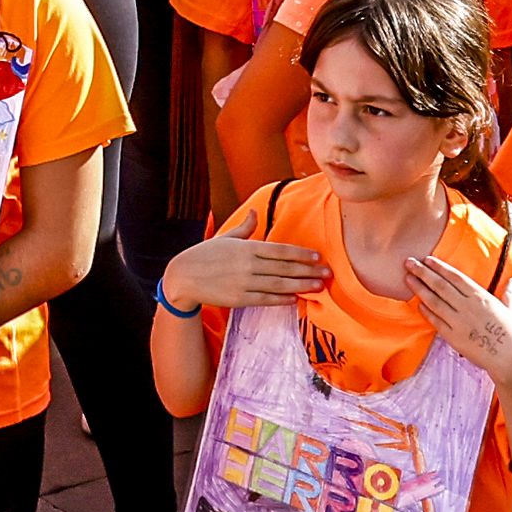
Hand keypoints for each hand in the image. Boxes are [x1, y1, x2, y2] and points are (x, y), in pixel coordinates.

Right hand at [161, 231, 331, 312]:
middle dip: (308, 271)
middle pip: (285, 268)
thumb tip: (254, 212)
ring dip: (301, 286)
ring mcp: (244, 283)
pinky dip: (282, 299)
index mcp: (247, 247)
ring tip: (318, 286)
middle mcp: (248, 265)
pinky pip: (266, 299)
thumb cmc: (204, 254)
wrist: (183, 277)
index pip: (281, 250)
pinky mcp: (239, 298)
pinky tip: (296, 299)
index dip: (302, 254)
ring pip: (279, 284)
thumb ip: (244, 227)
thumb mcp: (225, 237)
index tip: (318, 257)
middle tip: (327, 274)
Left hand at [406, 252, 511, 373]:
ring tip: (407, 279)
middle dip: (422, 273)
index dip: (439, 267)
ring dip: (419, 289)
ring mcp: (458, 322)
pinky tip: (418, 305)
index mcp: (481, 297)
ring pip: (434, 302)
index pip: (455, 277)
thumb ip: (509, 294)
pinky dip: (426, 312)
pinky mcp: (454, 338)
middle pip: (440, 286)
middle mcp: (467, 306)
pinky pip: (436, 322)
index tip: (427, 259)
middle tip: (408, 262)